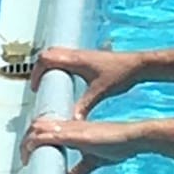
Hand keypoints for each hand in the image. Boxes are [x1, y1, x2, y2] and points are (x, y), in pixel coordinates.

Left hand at [20, 115, 138, 173]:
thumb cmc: (116, 145)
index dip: (32, 136)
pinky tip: (31, 150)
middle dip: (25, 139)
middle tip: (23, 157)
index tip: (28, 152)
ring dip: (27, 141)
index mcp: (71, 127)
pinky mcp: (75, 135)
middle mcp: (68, 124)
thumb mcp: (93, 160)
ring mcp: (70, 128)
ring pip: (38, 127)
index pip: (44, 125)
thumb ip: (79, 170)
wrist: (131, 137)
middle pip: (37, 124)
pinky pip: (49, 135)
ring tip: (24, 157)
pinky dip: (36, 142)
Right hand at [28, 43, 144, 115]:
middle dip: (39, 68)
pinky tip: (66, 79)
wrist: (137, 64)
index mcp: (76, 60)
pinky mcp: (89, 57)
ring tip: (49, 83)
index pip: (46, 59)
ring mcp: (83, 54)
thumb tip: (71, 120)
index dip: (36, 72)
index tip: (36, 87)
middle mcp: (77, 54)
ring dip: (49, 65)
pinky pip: (67, 56)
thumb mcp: (99, 93)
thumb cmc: (120, 74)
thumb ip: (83, 106)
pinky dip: (60, 65)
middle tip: (38, 85)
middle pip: (48, 53)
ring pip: (57, 53)